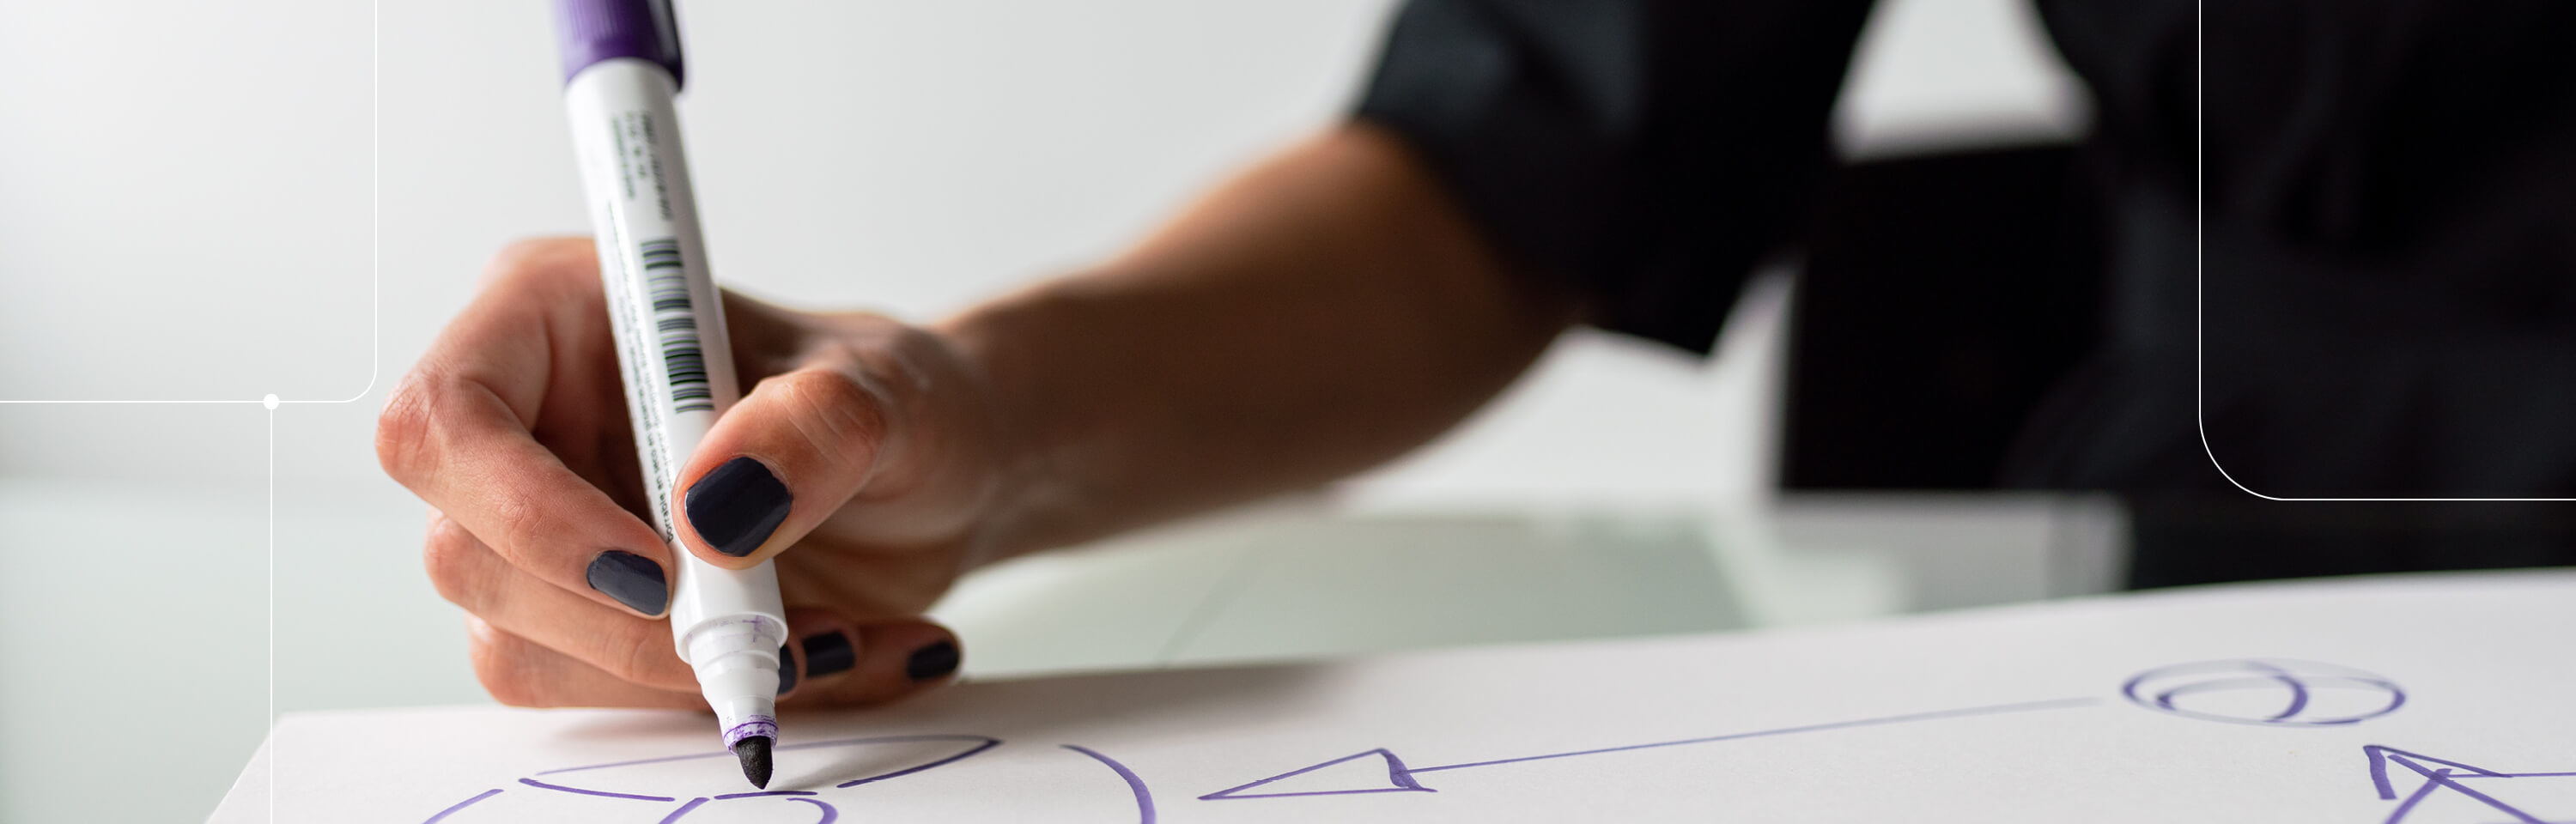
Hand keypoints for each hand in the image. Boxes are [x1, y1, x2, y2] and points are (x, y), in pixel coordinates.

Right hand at [378, 237, 1017, 709]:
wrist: (945, 479)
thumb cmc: (899, 398)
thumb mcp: (890, 390)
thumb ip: (817, 426)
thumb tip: (712, 511)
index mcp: (553, 316)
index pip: (445, 419)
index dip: (524, 510)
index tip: (656, 569)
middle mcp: (526, 422)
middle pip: (467, 556)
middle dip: (618, 623)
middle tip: (766, 631)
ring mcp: (545, 528)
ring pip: (520, 647)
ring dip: (678, 674)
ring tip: (834, 638)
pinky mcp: (588, 614)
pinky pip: (601, 693)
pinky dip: (716, 696)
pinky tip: (836, 654)